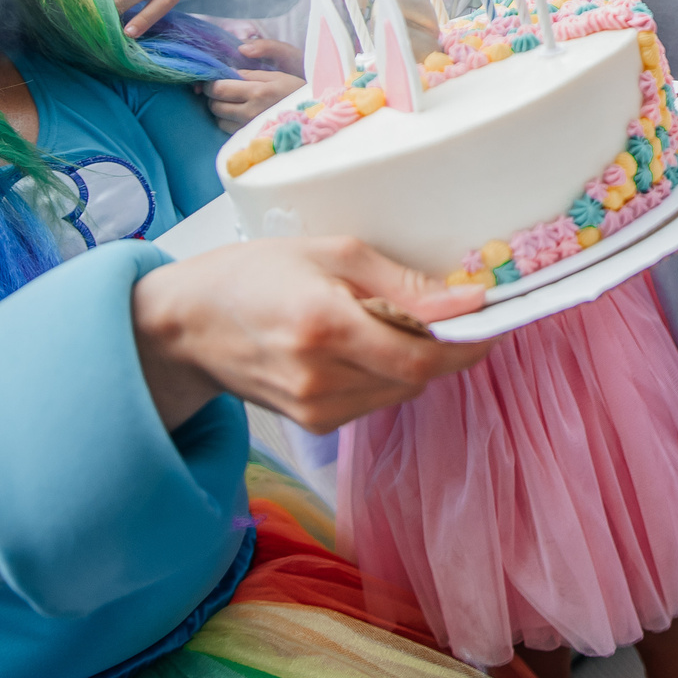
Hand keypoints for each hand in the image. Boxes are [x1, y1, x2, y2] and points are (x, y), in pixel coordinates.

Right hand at [131, 236, 489, 431]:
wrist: (186, 327)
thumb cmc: (254, 275)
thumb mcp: (330, 253)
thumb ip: (402, 281)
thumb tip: (467, 299)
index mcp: (324, 326)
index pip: (418, 354)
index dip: (465, 342)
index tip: (492, 318)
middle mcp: (320, 378)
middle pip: (417, 376)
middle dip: (447, 346)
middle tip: (457, 311)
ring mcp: (315, 409)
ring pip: (401, 390)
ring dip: (417, 358)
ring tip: (399, 319)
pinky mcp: (314, 424)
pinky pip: (377, 399)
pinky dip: (389, 372)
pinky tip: (369, 342)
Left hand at [209, 67, 304, 132]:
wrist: (313, 117)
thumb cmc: (296, 92)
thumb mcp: (277, 75)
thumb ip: (250, 73)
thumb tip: (226, 72)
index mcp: (258, 92)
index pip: (219, 89)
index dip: (211, 83)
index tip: (214, 79)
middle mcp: (251, 113)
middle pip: (215, 106)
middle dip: (215, 96)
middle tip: (224, 90)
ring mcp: (250, 128)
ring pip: (219, 120)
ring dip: (222, 110)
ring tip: (234, 103)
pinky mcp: (250, 138)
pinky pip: (228, 130)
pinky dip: (229, 121)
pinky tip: (240, 114)